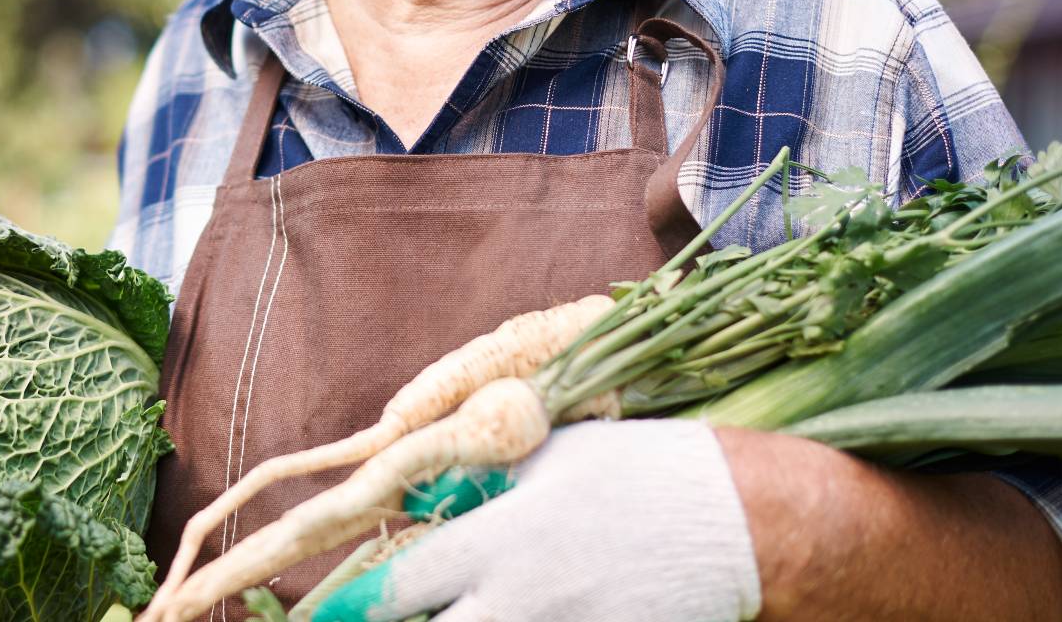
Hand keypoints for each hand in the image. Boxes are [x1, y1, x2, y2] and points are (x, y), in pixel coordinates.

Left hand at [311, 420, 760, 621]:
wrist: (742, 521)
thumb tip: (416, 499)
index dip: (351, 606)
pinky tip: (500, 618)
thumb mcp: (550, 455)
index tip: (319, 615)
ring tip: (446, 614)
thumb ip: (480, 481)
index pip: (401, 586)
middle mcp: (525, 598)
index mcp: (503, 539)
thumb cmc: (639, 469)